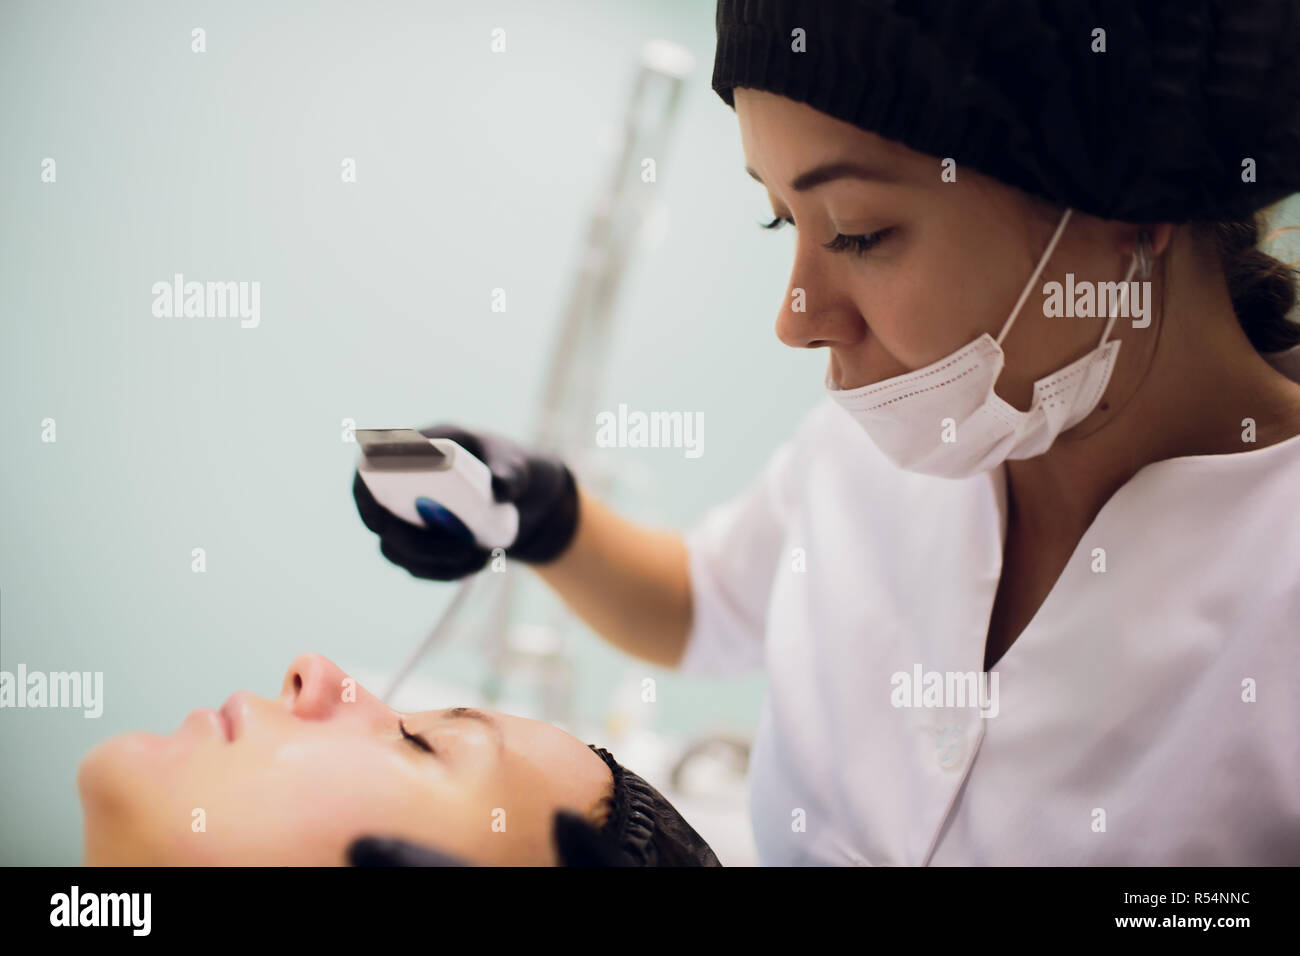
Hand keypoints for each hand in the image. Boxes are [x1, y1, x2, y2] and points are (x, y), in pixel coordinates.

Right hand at [352, 424, 578, 580]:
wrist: (530, 501)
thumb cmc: (515, 468)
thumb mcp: (518, 464)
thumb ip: (511, 472)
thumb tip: (500, 489)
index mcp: (415, 452)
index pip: (369, 472)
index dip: (365, 499)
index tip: (381, 522)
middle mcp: (404, 487)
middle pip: (382, 524)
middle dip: (415, 545)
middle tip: (461, 547)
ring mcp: (412, 519)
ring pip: (399, 552)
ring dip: (434, 563)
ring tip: (480, 556)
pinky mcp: (425, 546)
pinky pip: (421, 568)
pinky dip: (447, 573)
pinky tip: (478, 564)